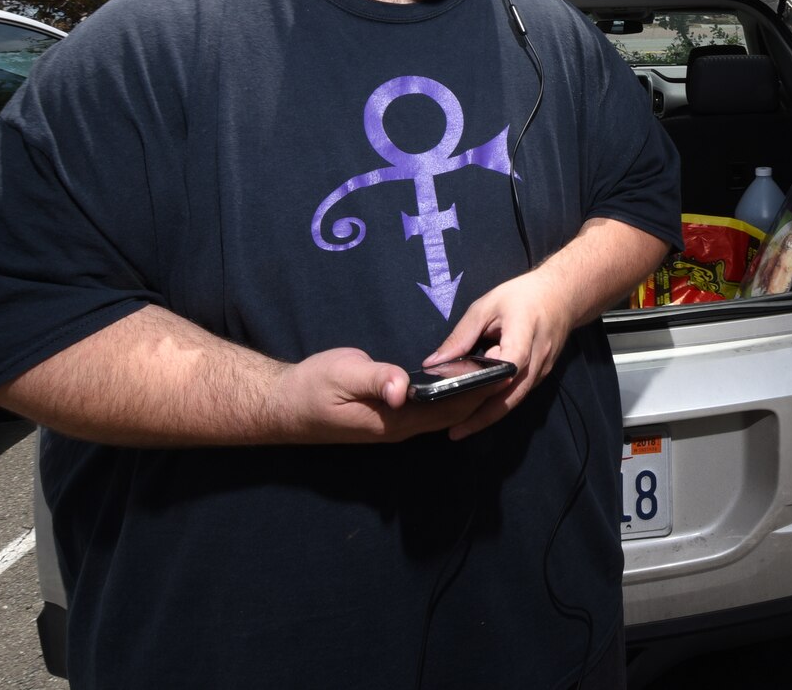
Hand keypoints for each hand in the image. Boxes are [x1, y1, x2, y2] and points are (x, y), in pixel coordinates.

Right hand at [264, 347, 491, 443]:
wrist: (282, 406)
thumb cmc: (311, 389)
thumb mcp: (342, 375)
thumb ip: (375, 379)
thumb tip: (404, 387)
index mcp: (394, 421)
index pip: (448, 409)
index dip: (476, 392)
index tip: (502, 370)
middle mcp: (400, 428)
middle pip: (451, 414)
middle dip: (479, 393)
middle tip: (509, 363)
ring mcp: (394, 425)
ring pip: (441, 413)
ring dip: (466, 395)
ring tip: (493, 368)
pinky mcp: (388, 416)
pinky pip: (427, 409)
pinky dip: (447, 395)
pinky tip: (458, 377)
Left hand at [427, 270, 575, 440]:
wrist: (563, 296)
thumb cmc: (523, 296)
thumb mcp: (487, 306)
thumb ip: (461, 336)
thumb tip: (433, 363)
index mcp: (524, 333)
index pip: (511, 362)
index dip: (490, 381)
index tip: (466, 397)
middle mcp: (537, 357)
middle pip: (513, 394)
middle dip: (484, 416)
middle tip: (455, 432)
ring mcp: (542, 370)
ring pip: (516, 398)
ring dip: (491, 413)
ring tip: (461, 425)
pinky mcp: (541, 376)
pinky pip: (519, 393)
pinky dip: (500, 402)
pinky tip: (479, 408)